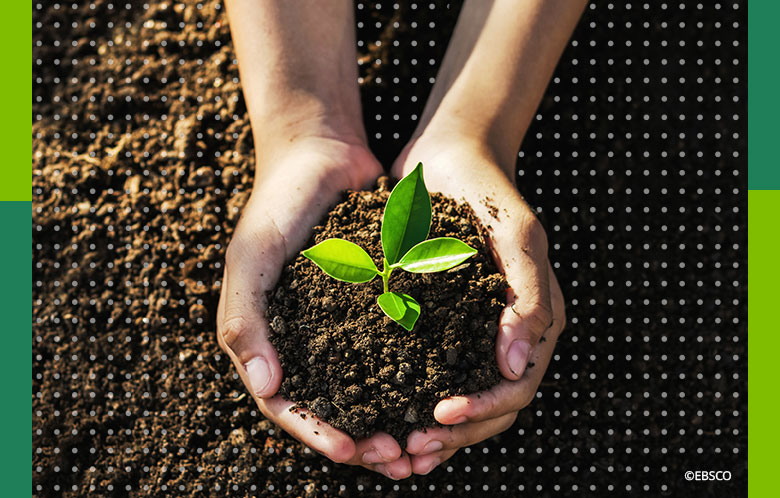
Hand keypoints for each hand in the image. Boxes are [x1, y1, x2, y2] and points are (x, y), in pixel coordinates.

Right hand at [216, 135, 413, 476]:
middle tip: (401, 457)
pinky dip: (411, 376)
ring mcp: (339, 325)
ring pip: (366, 388)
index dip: (317, 432)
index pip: (287, 404)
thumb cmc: (277, 202)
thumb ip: (246, 318)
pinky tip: (440, 390)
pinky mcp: (374, 305)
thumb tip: (268, 389)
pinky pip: (392, 349)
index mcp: (266, 338)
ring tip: (423, 441)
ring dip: (391, 418)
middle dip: (363, 439)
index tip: (354, 450)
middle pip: (331, 407)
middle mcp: (303, 339)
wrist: (321, 152)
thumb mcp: (251, 256)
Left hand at [391, 135, 565, 474]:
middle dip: (453, 434)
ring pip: (460, 398)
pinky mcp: (439, 322)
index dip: (482, 411)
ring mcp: (473, 331)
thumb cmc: (486, 192)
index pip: (516, 387)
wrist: (449, 158)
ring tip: (394, 451)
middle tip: (407, 449)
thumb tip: (516, 366)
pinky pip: (430, 373)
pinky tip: (383, 415)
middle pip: (489, 407)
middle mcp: (506, 334)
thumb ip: (527, 298)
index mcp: (534, 320)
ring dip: (433, 432)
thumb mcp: (515, 236)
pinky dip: (411, 400)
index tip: (438, 416)